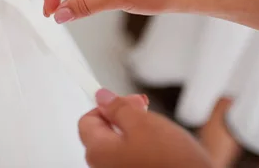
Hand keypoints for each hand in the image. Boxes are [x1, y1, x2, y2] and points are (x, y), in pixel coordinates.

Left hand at [79, 89, 212, 167]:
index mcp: (98, 152)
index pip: (87, 119)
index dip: (107, 106)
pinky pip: (134, 158)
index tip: (125, 100)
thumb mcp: (143, 123)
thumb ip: (118, 107)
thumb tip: (103, 97)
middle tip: (146, 114)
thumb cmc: (171, 163)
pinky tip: (164, 150)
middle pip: (104, 133)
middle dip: (125, 118)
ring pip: (121, 145)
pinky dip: (146, 149)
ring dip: (138, 134)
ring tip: (160, 135)